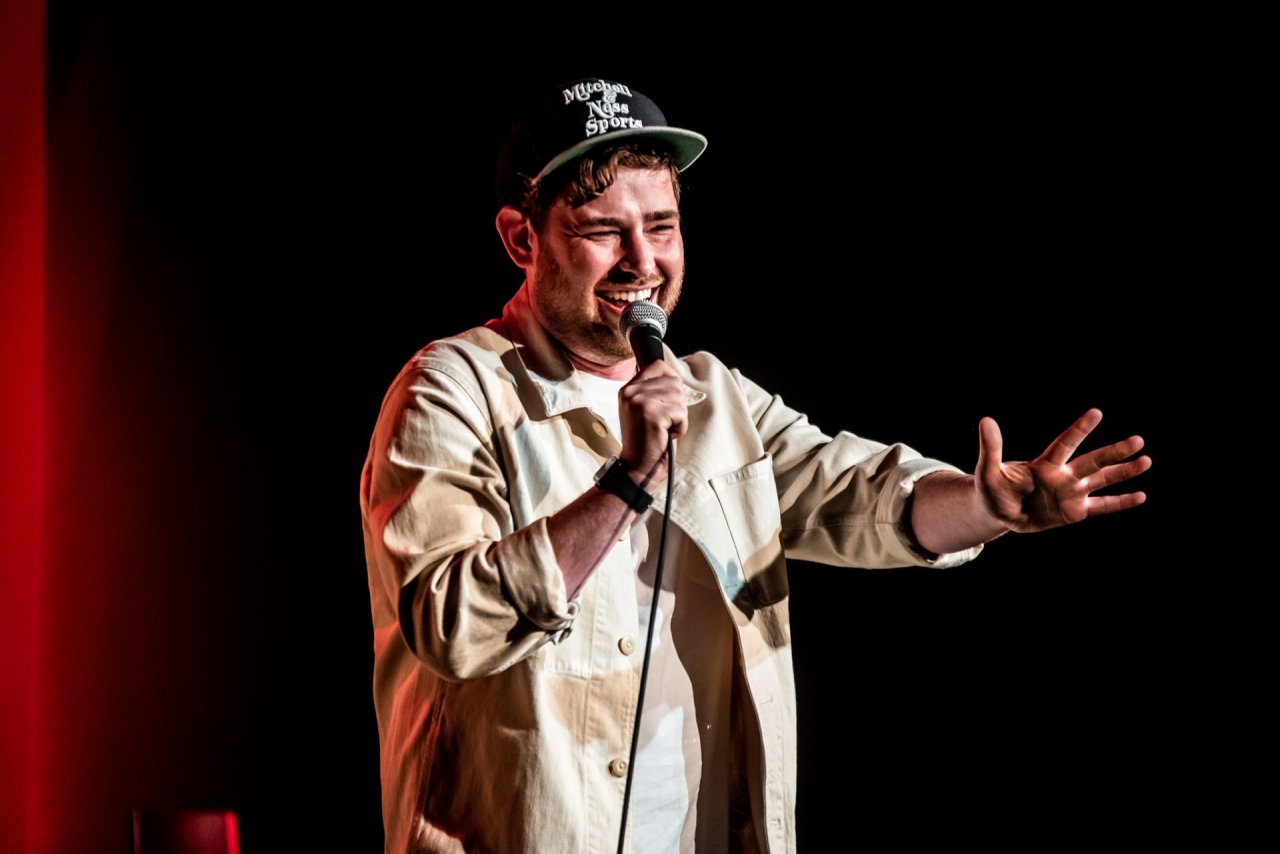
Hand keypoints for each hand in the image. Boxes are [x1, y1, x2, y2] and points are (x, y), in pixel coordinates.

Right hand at [618, 360, 687, 486]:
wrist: (637, 468)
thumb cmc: (646, 441)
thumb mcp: (643, 409)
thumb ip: (653, 390)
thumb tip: (675, 377)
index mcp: (627, 388)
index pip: (658, 366)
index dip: (671, 381)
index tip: (667, 402)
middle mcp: (631, 392)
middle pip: (674, 382)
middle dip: (676, 405)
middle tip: (663, 423)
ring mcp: (640, 402)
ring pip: (679, 397)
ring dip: (678, 417)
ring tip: (663, 429)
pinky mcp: (652, 414)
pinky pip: (681, 413)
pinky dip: (680, 427)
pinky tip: (666, 435)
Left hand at [976, 408, 1150, 532]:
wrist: (998, 513)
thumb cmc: (992, 489)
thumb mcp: (987, 471)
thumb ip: (991, 448)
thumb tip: (985, 420)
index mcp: (1044, 464)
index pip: (1065, 444)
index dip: (1079, 430)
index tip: (1096, 413)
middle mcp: (1063, 475)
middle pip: (1092, 461)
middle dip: (1114, 452)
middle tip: (1138, 440)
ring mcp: (1071, 492)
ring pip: (1102, 480)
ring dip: (1123, 472)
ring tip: (1146, 461)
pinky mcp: (1075, 511)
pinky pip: (1102, 506)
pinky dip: (1120, 502)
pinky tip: (1141, 496)